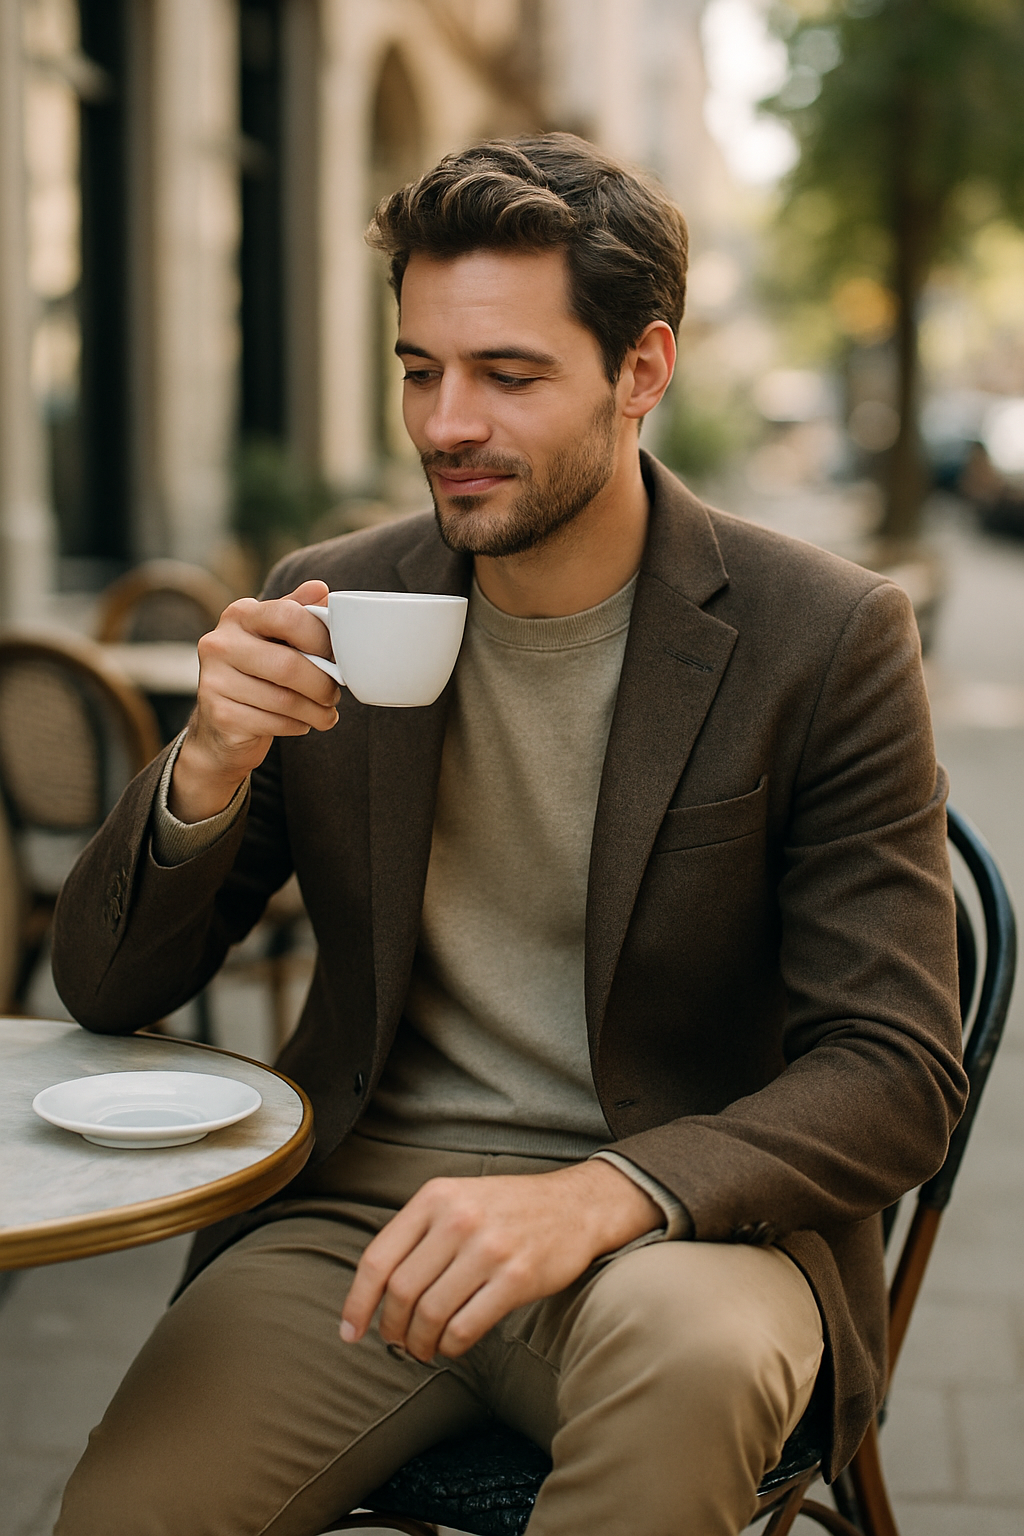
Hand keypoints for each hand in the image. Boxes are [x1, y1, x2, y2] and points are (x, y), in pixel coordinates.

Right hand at [169, 580, 340, 822]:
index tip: (335, 656)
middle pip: (288, 665)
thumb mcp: (276, 638)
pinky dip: (297, 726)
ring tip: (325, 713)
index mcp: (240, 615)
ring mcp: (214, 681)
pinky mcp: (220, 716)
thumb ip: (298, 612)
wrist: (222, 727)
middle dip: (322, 684)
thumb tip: (320, 589)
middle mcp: (219, 643)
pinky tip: (300, 723)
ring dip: (316, 711)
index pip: (289, 616)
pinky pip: (274, 723)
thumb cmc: (259, 674)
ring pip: (284, 699)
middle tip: (334, 694)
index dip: (321, 638)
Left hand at [340, 1160, 662, 1362]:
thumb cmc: (508, 1209)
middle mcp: (458, 1219)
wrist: (575, 1205)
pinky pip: (465, 1327)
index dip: (357, 1302)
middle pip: (400, 1291)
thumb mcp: (458, 1199)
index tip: (350, 1332)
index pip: (378, 1258)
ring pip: (430, 1314)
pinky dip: (450, 1347)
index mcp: (435, 1197)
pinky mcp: (517, 1278)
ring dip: (419, 1343)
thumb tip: (375, 1290)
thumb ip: (419, 1233)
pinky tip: (451, 1345)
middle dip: (390, 1328)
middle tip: (395, 1342)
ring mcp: (489, 1248)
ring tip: (422, 1349)